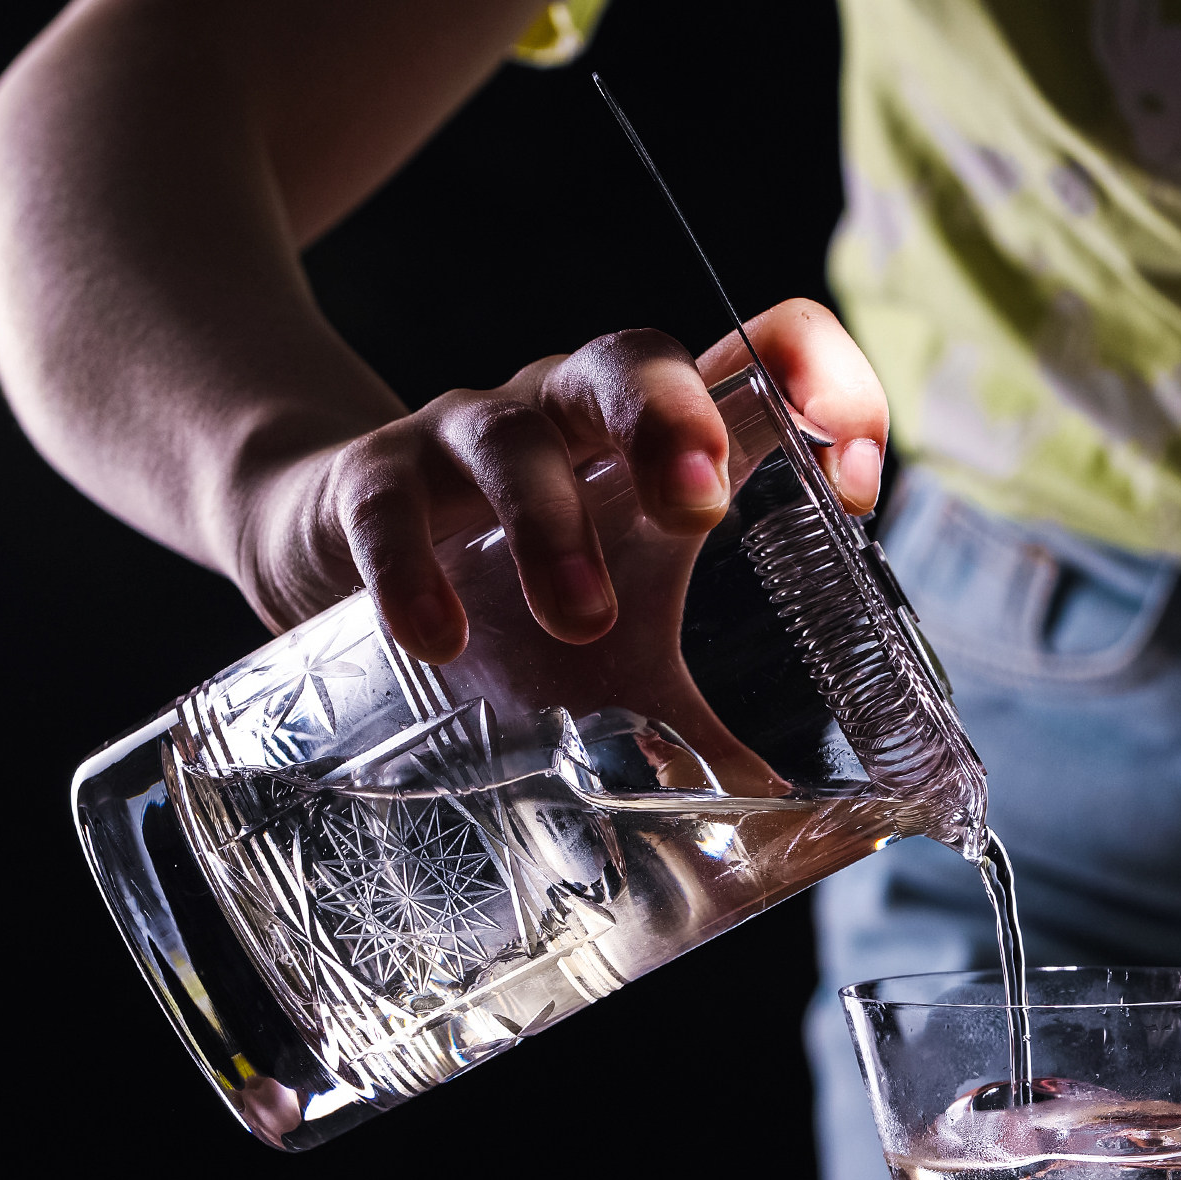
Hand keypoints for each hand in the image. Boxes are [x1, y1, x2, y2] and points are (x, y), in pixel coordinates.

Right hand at [234, 299, 887, 660]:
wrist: (329, 556)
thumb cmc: (509, 602)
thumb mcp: (617, 656)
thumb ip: (695, 724)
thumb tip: (786, 825)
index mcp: (657, 447)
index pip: (760, 353)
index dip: (823, 384)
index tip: (852, 481)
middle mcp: (571, 419)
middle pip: (631, 360)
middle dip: (673, 422)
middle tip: (700, 511)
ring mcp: (466, 441)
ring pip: (513, 436)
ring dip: (553, 525)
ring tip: (582, 621)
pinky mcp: (370, 482)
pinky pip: (386, 505)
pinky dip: (412, 569)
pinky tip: (437, 641)